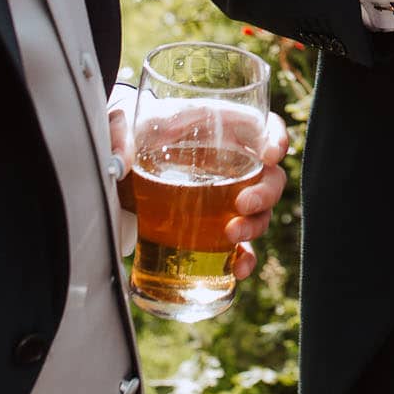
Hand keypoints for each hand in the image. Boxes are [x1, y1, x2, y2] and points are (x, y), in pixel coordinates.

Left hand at [109, 106, 291, 280]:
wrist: (117, 169)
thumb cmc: (131, 136)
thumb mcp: (123, 123)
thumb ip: (117, 133)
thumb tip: (121, 159)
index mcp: (219, 129)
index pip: (262, 127)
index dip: (275, 138)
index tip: (270, 154)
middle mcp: (231, 164)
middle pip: (269, 176)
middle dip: (265, 192)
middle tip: (242, 204)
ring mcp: (226, 199)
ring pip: (260, 212)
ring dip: (254, 225)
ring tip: (232, 235)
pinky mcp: (214, 229)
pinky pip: (241, 246)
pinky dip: (244, 258)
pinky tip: (237, 269)